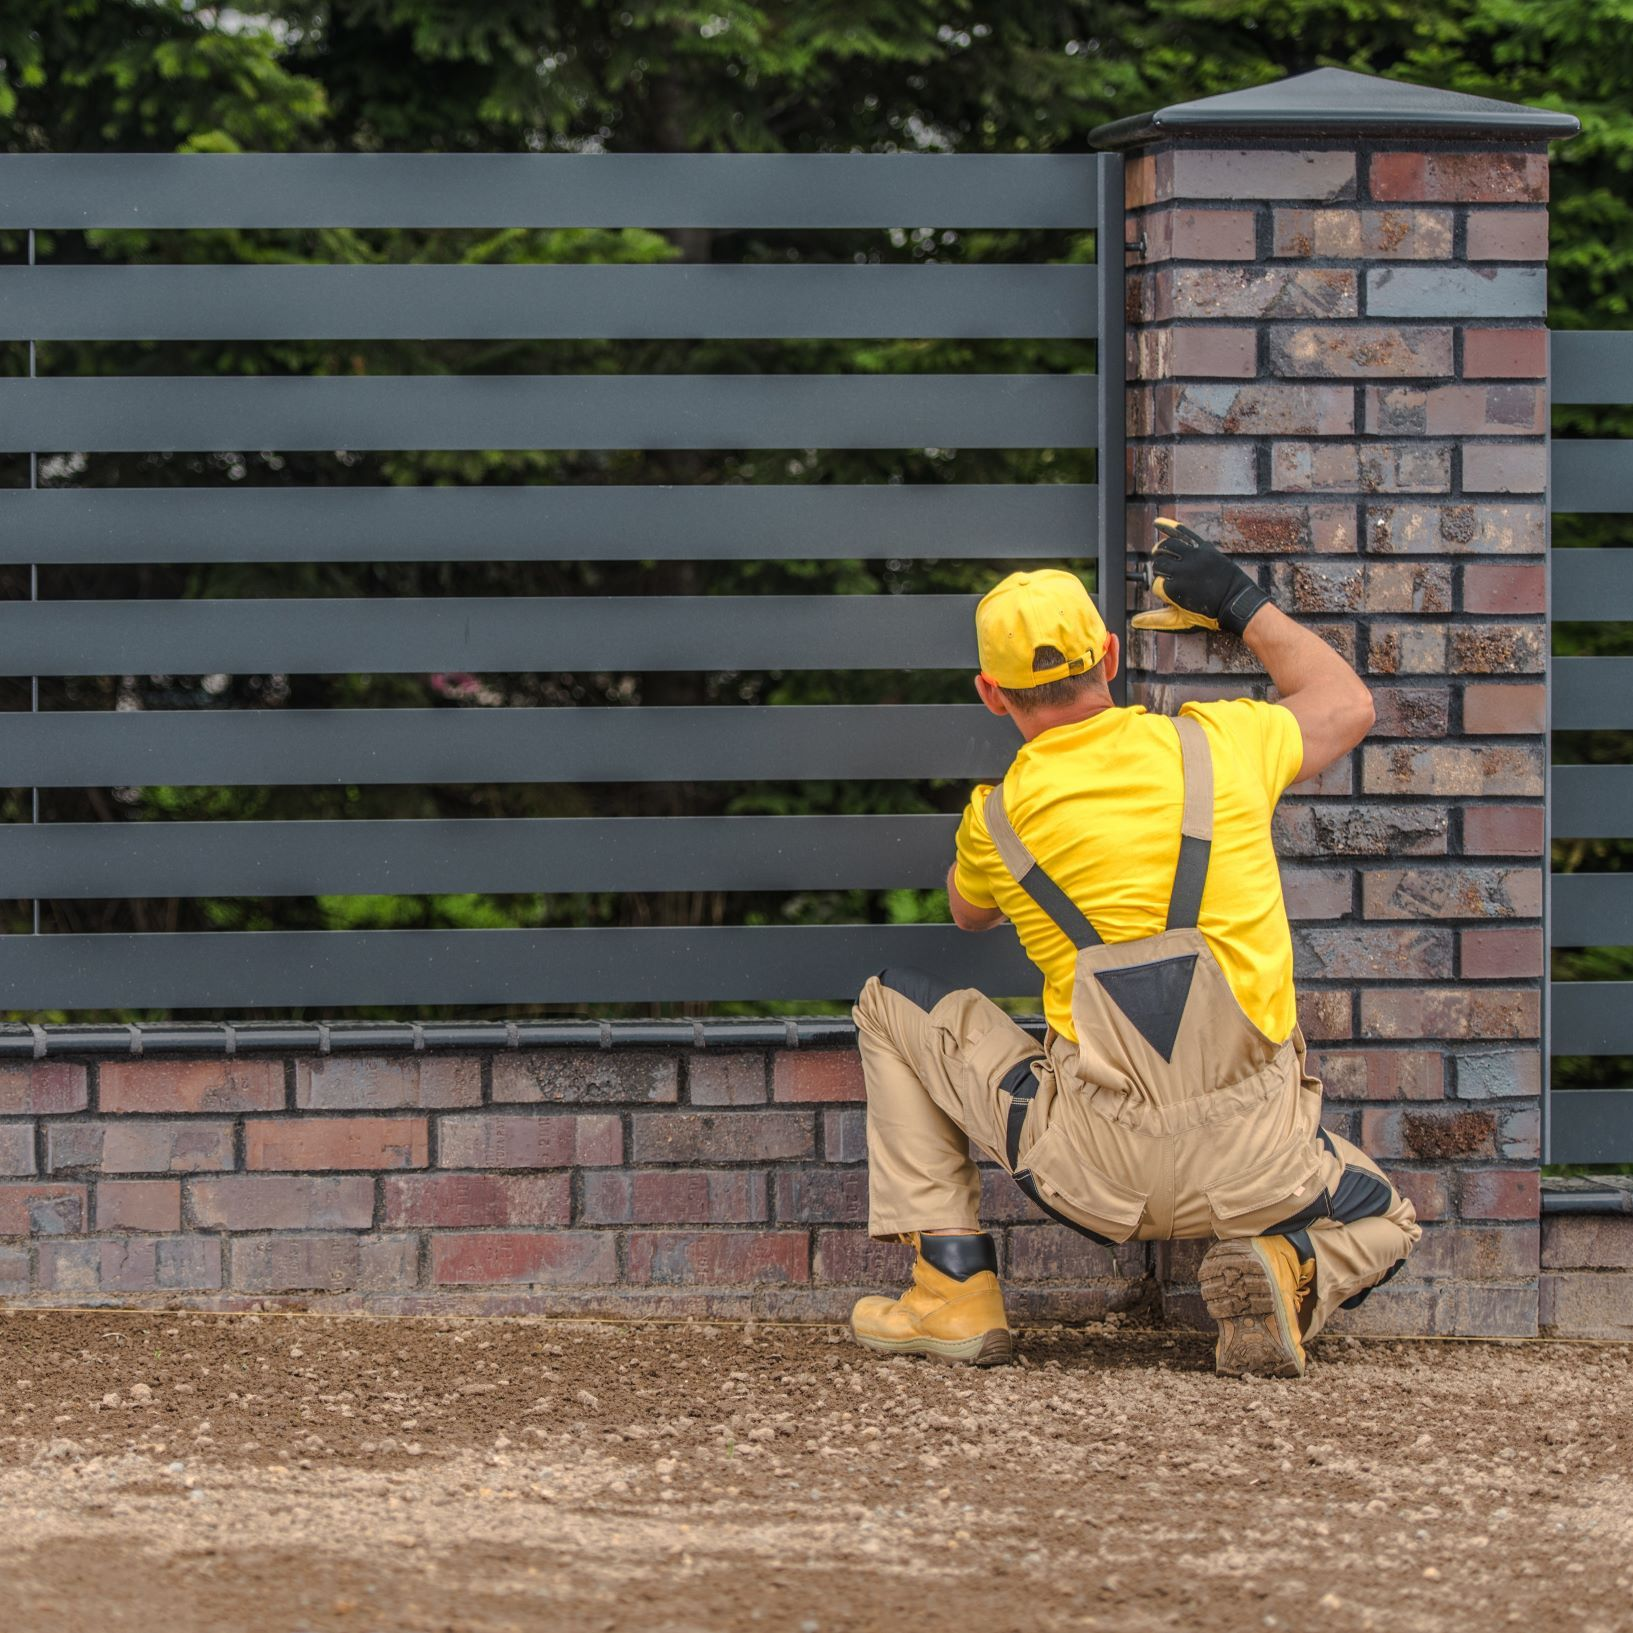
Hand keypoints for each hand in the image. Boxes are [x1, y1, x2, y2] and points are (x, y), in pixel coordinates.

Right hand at [1130, 518, 1270, 635]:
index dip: (1161, 591)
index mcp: (1174, 589)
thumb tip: (1134, 621)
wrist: (1236, 602)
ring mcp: (1193, 557)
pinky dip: (1169, 526)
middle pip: (1159, 564)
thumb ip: (1156, 619)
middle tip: (1167, 576)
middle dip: (1160, 571)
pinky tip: (1157, 523)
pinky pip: (1184, 533)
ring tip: (1159, 552)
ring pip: (1167, 546)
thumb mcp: (1181, 620)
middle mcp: (1181, 570)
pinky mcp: (1204, 548)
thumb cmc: (1209, 614)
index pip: (1156, 584)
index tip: (1171, 595)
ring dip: (1160, 550)